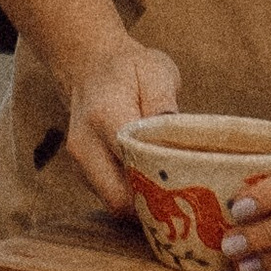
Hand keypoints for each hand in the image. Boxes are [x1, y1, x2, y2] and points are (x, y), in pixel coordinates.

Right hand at [62, 38, 181, 212]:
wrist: (89, 63)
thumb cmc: (128, 67)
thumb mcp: (154, 70)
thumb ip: (164, 104)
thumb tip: (175, 138)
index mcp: (105, 117)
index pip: (132, 167)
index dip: (162, 184)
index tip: (191, 185)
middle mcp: (85, 146)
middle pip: (119, 200)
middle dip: (154, 206)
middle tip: (187, 198)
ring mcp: (80, 163)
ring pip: (114, 204)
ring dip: (143, 205)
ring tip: (175, 193)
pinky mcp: (84, 173)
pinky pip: (110, 198)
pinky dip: (133, 199)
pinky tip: (156, 185)